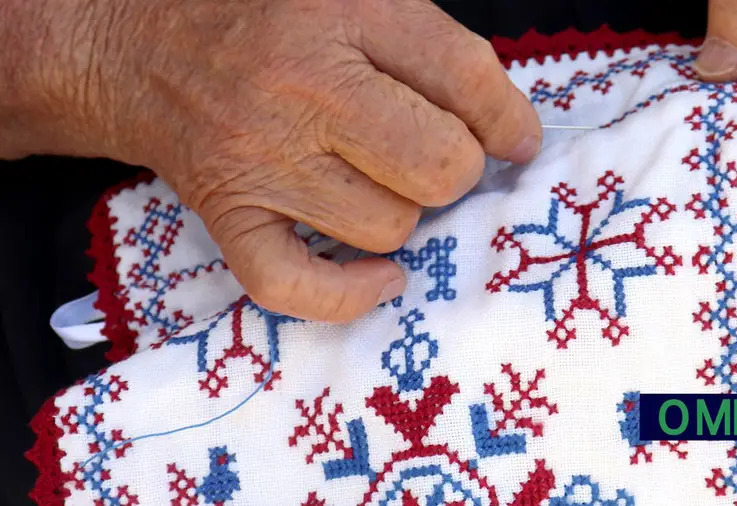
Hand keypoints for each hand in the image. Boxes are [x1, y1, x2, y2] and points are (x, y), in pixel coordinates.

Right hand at [1, 0, 540, 321]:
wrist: (145, 47)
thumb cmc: (265, 21)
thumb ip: (431, 48)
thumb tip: (509, 131)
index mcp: (345, 13)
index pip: (466, 77)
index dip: (510, 121)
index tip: (517, 143)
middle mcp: (305, 89)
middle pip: (439, 167)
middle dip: (454, 171)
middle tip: (431, 157)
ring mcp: (262, 160)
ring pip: (389, 228)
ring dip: (400, 215)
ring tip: (373, 184)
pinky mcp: (229, 214)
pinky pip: (298, 286)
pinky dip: (349, 295)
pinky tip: (380, 277)